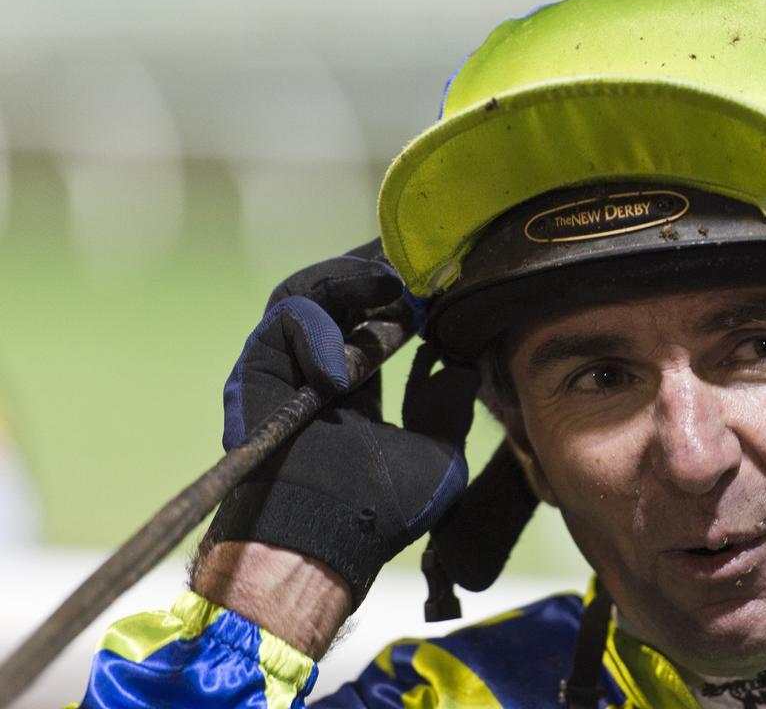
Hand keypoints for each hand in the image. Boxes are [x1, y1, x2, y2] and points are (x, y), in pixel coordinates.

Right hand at [205, 240, 477, 609]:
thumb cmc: (380, 513)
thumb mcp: (437, 453)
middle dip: (380, 271)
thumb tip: (462, 364)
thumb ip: (448, 406)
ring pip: (310, 291)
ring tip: (393, 286)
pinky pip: (284, 322)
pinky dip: (317, 330)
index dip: (404, 293)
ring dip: (353, 282)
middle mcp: (318, 369)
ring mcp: (286, 365)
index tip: (441, 278)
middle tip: (416, 263)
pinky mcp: (257, 369)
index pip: (376, 318)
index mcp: (358, 387)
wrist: (323, 547)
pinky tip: (348, 360)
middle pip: (341, 293)